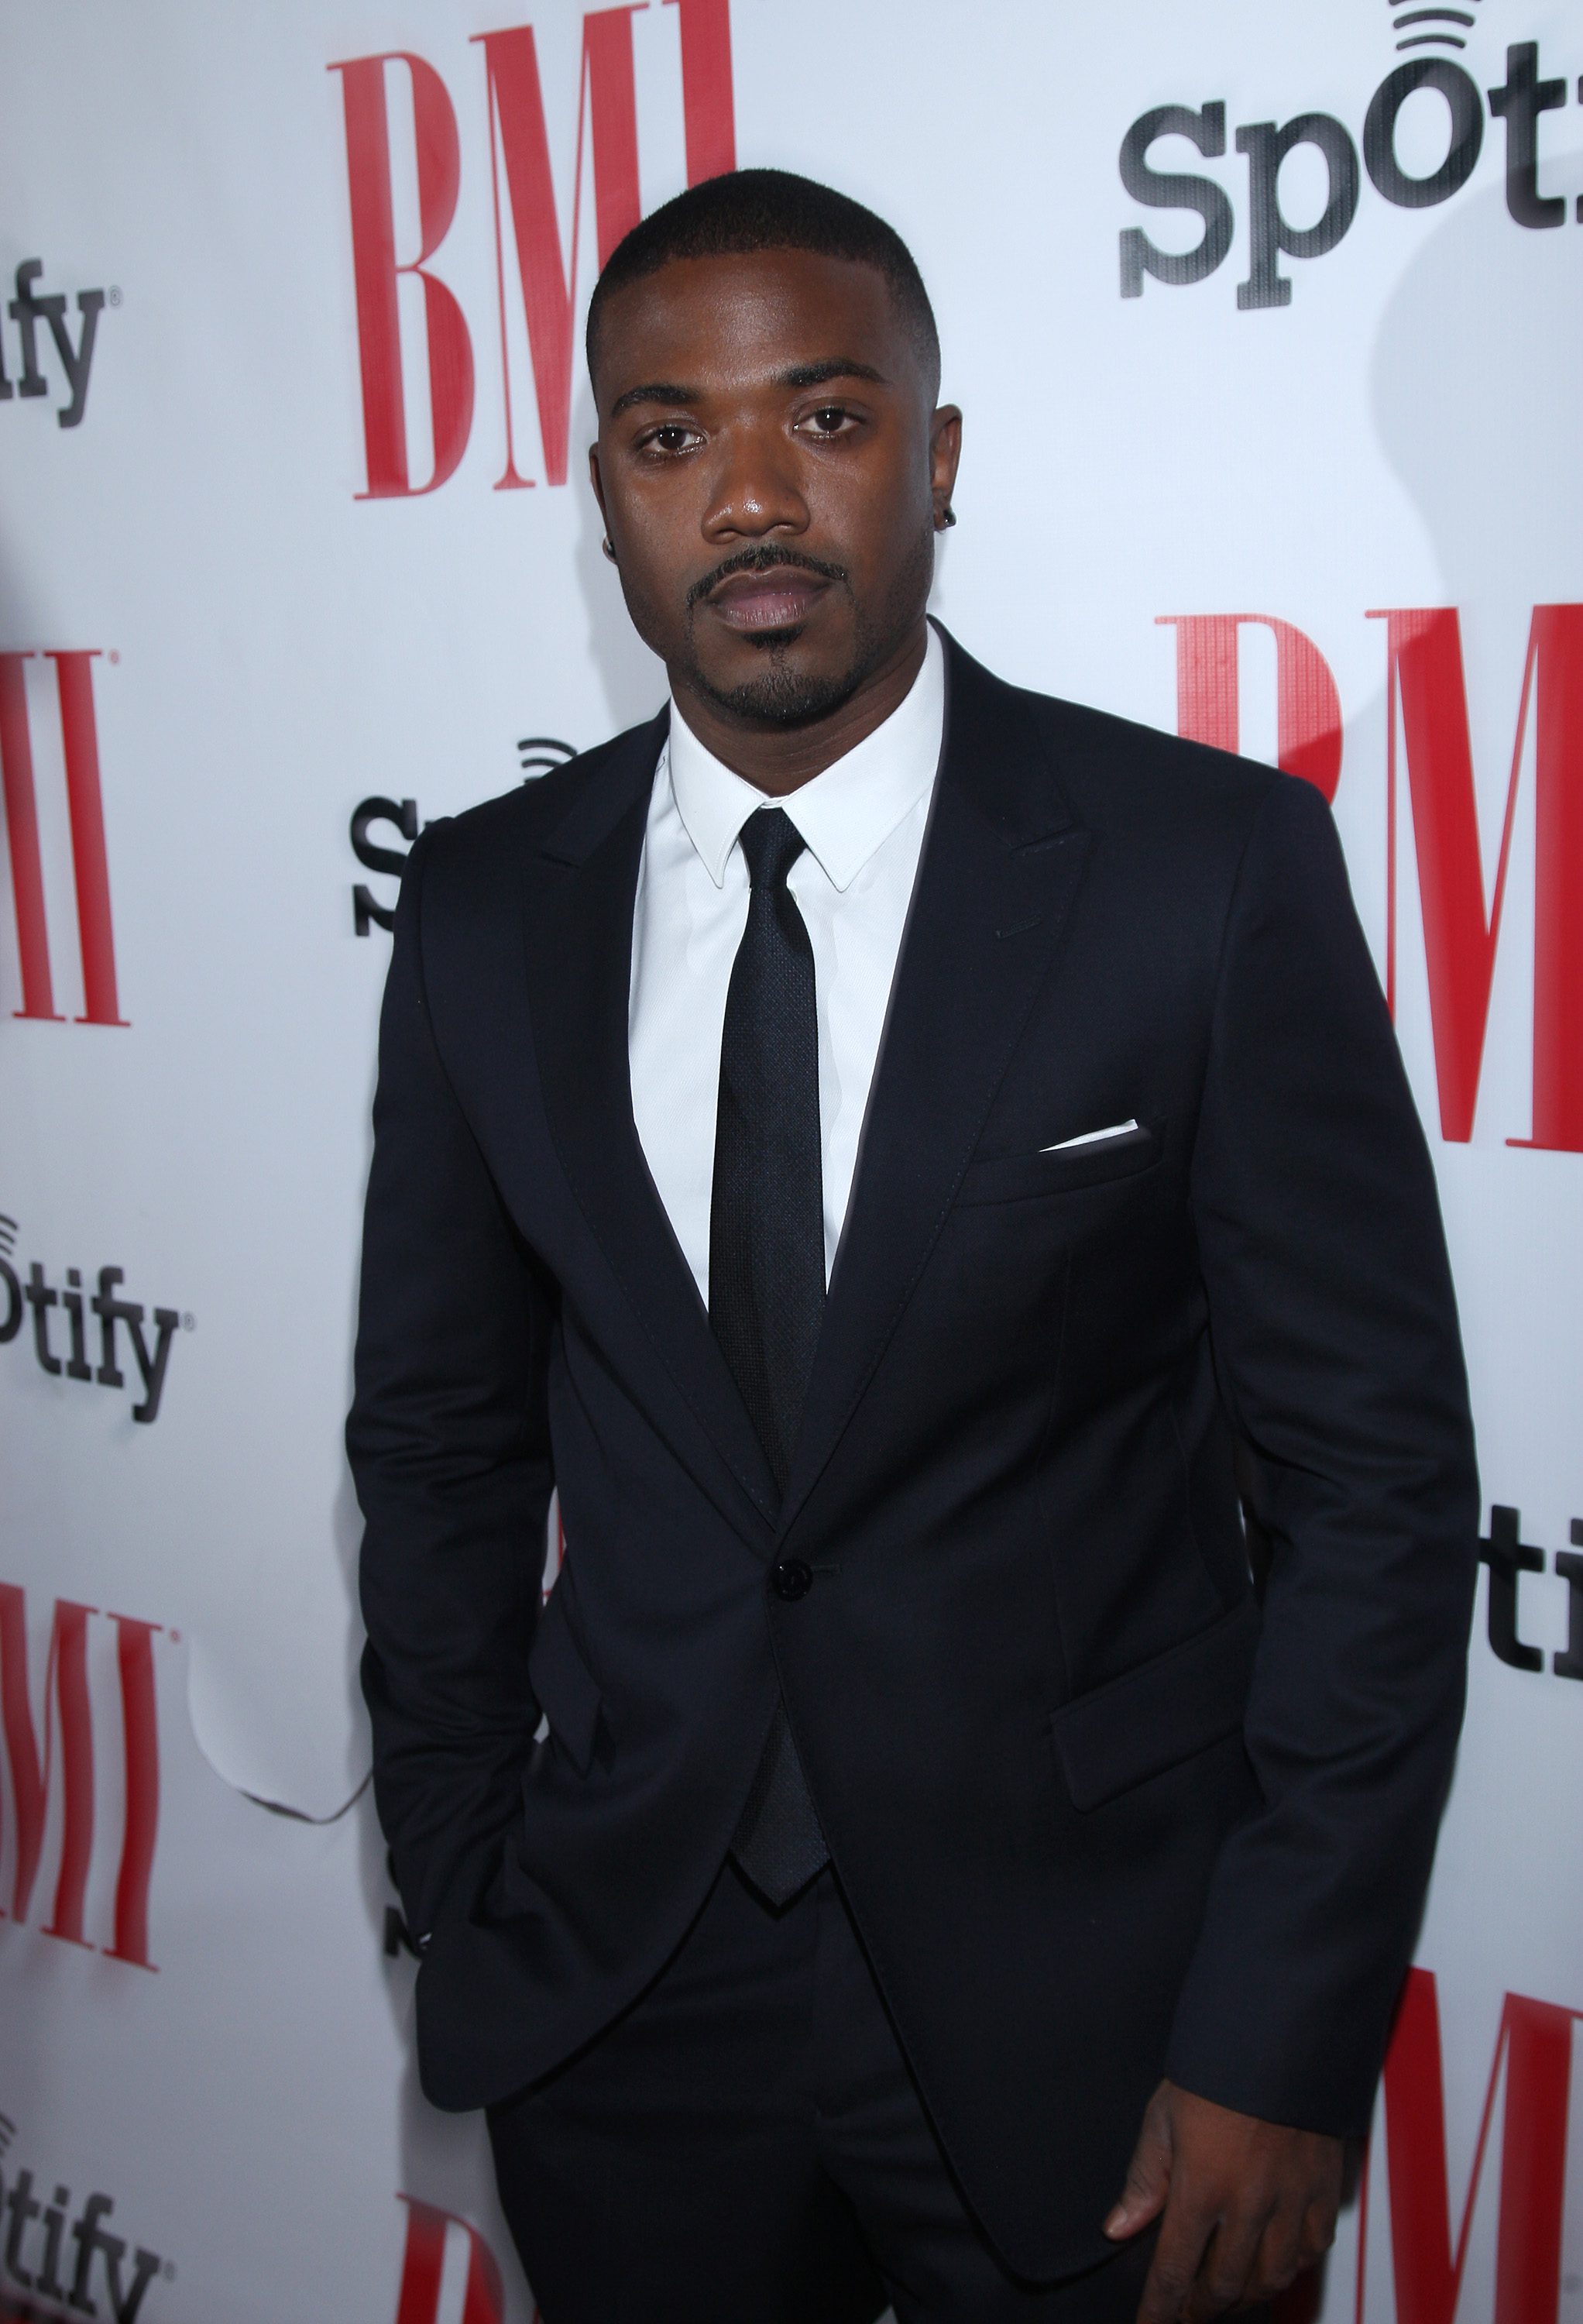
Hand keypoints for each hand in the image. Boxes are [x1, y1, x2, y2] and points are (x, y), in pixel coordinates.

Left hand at [1104, 2080, 1340, 2319]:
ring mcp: (1291, 2199)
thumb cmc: (1215, 2070)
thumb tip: (1118, 2228)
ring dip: (1244, 2295)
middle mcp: (1250, 2202)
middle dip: (1202, 2307)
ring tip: (1225, 2295)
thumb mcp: (1163, 2117)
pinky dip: (1289, 2268)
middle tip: (1187, 2312)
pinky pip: (1310, 2251)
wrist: (1279, 2034)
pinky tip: (1272, 2264)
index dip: (1161, 2308)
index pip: (1175, 2268)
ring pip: (1270, 2277)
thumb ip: (1144, 2179)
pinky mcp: (1323, 2189)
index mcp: (1202, 2185)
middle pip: (1225, 2284)